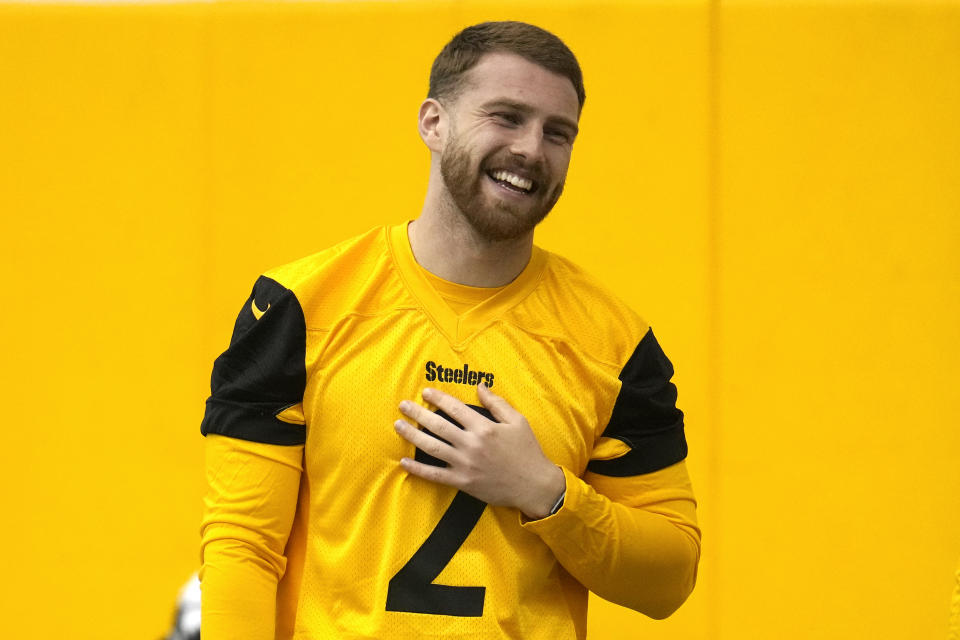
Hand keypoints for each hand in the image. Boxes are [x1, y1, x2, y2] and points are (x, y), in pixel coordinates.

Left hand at [394, 383, 565, 519]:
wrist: (534, 485)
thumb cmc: (527, 451)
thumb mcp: (517, 421)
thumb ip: (497, 403)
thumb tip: (480, 386)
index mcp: (484, 427)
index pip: (454, 408)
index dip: (438, 398)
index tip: (425, 392)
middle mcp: (471, 444)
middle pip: (438, 426)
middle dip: (418, 413)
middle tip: (403, 405)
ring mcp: (465, 464)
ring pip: (432, 448)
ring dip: (412, 436)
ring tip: (398, 425)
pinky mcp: (462, 482)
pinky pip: (435, 475)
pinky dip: (418, 469)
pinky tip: (404, 461)